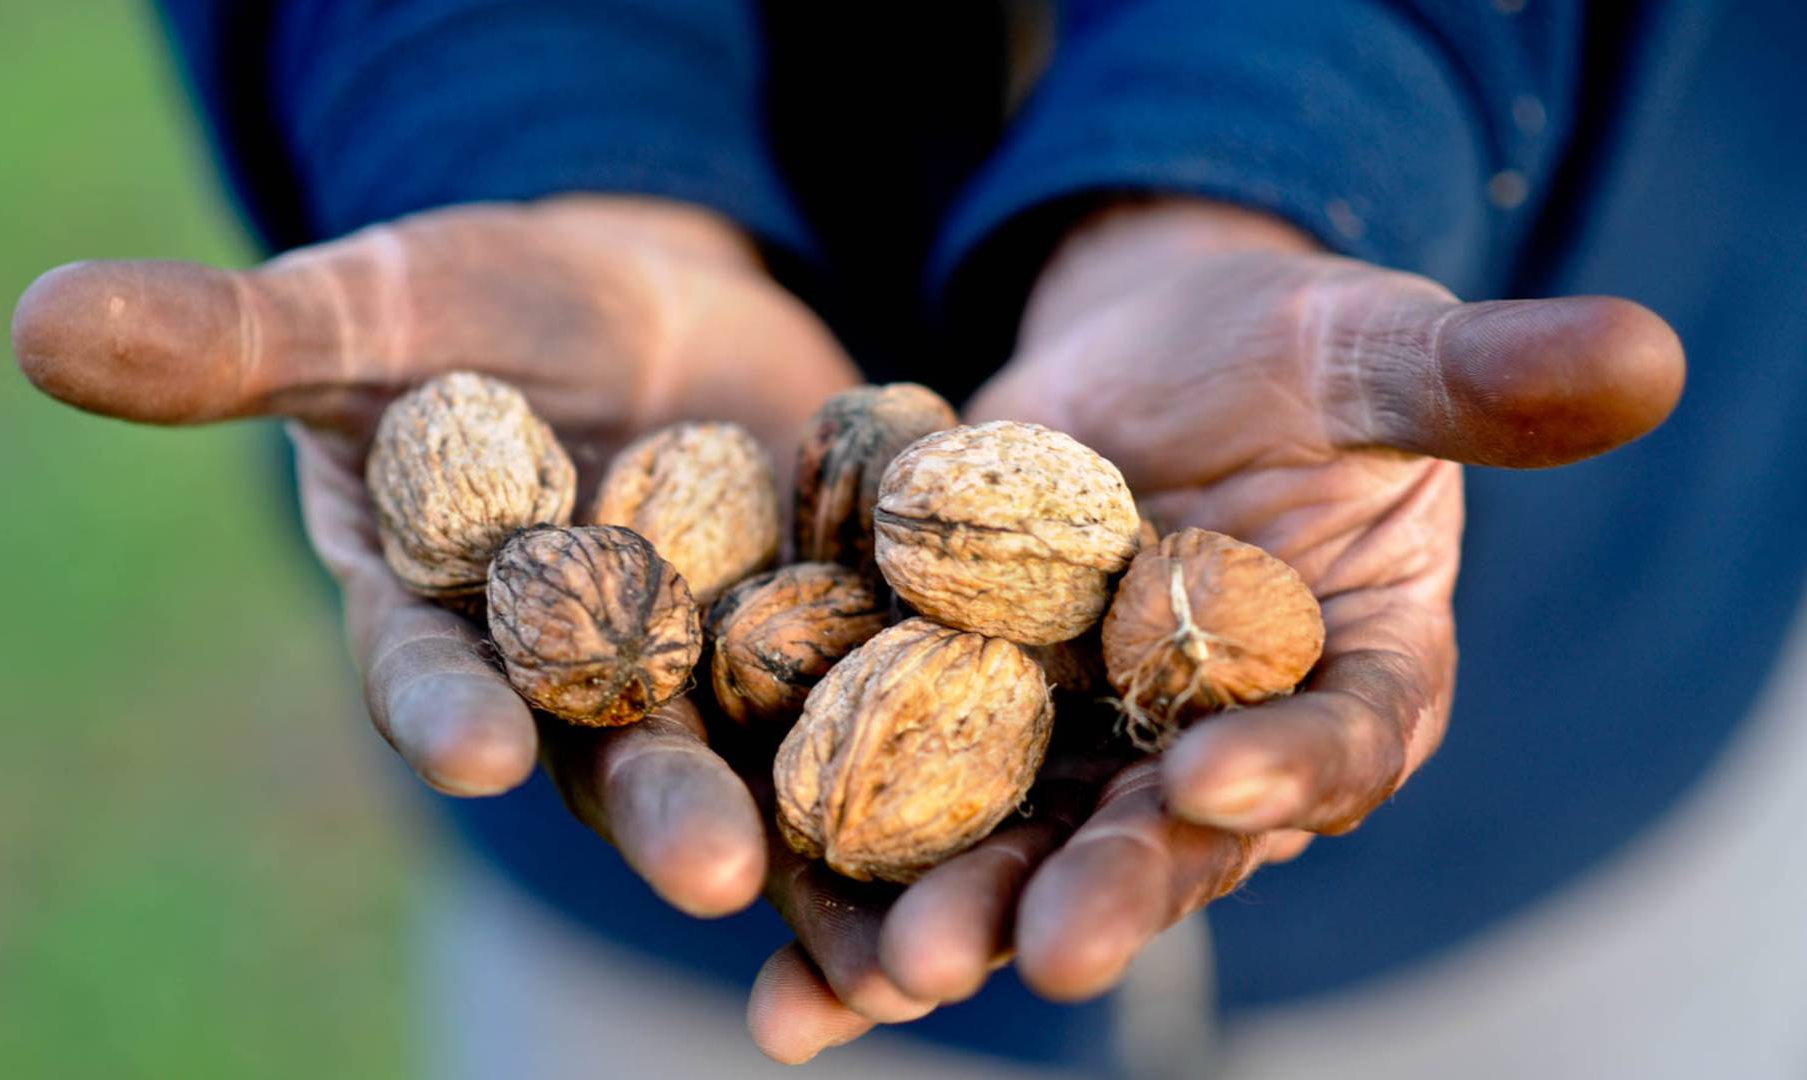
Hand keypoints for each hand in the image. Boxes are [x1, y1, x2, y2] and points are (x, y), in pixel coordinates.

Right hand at [13, 196, 860, 916]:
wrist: (646, 302)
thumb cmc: (486, 299)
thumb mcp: (377, 301)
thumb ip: (242, 335)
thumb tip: (38, 320)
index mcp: (448, 614)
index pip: (432, 667)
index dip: (448, 705)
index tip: (481, 745)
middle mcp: (571, 678)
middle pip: (610, 749)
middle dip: (657, 806)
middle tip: (708, 867)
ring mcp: (703, 672)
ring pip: (753, 767)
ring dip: (810, 839)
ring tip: (872, 919)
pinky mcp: (820, 644)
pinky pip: (875, 708)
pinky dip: (925, 768)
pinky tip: (987, 828)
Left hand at [743, 197, 1684, 1060]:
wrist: (1129, 356)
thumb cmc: (1272, 350)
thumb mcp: (1359, 346)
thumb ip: (1470, 376)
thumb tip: (1647, 355)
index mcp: (1351, 675)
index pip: (1343, 736)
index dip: (1295, 766)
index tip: (1220, 777)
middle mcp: (1222, 746)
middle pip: (1173, 838)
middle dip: (1106, 892)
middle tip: (1036, 953)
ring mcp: (1089, 751)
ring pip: (1032, 853)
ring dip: (965, 922)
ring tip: (894, 978)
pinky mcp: (968, 729)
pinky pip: (913, 821)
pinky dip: (855, 901)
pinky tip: (783, 990)